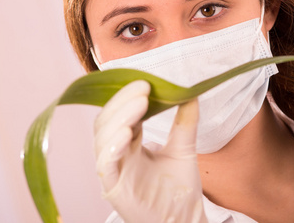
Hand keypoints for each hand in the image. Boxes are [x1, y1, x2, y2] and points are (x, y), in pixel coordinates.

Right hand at [94, 80, 207, 222]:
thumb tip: (191, 94)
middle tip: (143, 89)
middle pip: (107, 121)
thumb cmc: (179, 189)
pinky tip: (127, 134)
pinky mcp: (114, 188)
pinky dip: (112, 148)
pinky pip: (105, 165)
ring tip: (140, 104)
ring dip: (119, 119)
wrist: (183, 221)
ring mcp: (114, 170)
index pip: (121, 113)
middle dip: (122, 102)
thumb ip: (184, 123)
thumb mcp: (183, 149)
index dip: (129, 97)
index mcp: (131, 143)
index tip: (146, 83)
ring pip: (103, 139)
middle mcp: (118, 153)